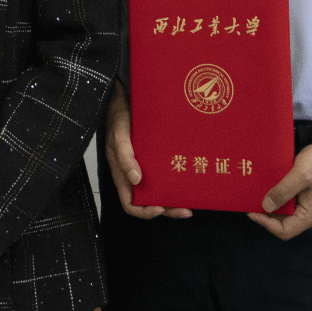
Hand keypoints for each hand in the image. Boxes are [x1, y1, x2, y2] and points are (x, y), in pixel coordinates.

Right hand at [106, 79, 191, 219]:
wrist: (128, 98)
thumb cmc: (119, 118)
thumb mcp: (118, 136)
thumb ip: (124, 157)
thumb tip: (136, 180)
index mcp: (122, 174)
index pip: (130, 204)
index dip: (144, 211)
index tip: (160, 208)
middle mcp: (135, 174)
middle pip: (150, 201)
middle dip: (168, 208)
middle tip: (186, 210)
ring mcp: (147, 166)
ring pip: (162, 190)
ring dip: (176, 198)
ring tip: (192, 201)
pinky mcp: (158, 157)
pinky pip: (168, 174)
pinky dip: (178, 180)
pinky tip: (190, 177)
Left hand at [248, 136, 311, 239]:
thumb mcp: (298, 175)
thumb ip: (282, 192)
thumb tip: (265, 207)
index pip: (284, 231)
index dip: (265, 223)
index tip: (250, 211)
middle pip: (285, 224)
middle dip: (267, 215)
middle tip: (251, 200)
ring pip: (287, 215)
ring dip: (273, 206)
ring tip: (259, 194)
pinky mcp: (311, 201)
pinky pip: (292, 206)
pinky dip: (280, 200)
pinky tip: (271, 189)